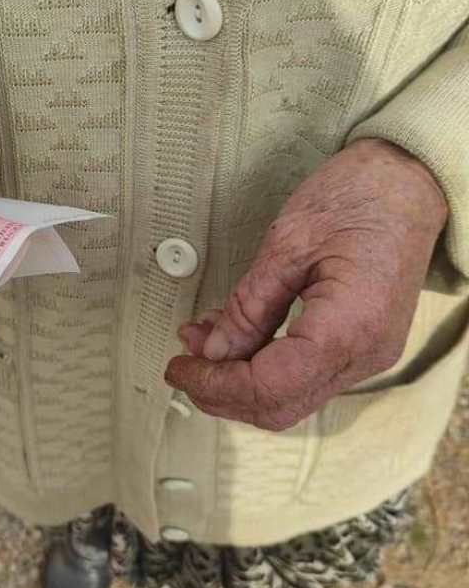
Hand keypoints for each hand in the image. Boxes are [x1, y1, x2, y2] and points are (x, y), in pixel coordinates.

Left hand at [165, 138, 448, 430]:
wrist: (409, 182)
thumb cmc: (357, 196)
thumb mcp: (288, 243)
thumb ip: (249, 306)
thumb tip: (213, 351)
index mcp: (347, 329)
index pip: (268, 387)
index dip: (214, 384)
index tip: (177, 368)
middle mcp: (364, 356)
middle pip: (280, 406)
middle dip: (222, 391)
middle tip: (180, 365)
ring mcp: (368, 355)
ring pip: (291, 396)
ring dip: (239, 379)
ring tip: (198, 342)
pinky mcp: (362, 345)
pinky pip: (307, 374)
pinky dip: (264, 366)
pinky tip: (233, 339)